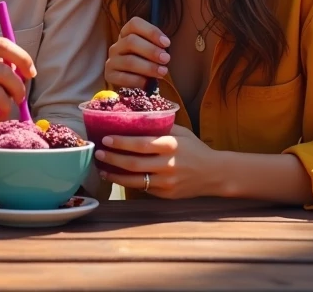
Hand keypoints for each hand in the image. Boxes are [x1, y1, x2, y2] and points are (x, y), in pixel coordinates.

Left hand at [95, 124, 220, 198]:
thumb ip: (161, 127)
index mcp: (170, 145)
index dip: (121, 142)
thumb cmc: (195, 149)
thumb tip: (136, 117)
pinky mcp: (166, 195)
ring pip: (135, 181)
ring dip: (115, 175)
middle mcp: (167, 165)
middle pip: (133, 163)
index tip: (106, 138)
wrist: (214, 174)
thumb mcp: (181, 132)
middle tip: (98, 153)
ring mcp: (167, 183)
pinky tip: (119, 177)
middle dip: (112, 158)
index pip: (140, 144)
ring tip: (102, 169)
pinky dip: (129, 183)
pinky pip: (144, 189)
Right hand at [104, 16, 170, 88]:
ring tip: (162, 72)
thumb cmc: (145, 60)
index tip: (166, 43)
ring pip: (129, 61)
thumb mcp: (150, 49)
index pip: (135, 24)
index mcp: (126, 33)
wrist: (133, 79)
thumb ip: (156, 45)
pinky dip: (139, 81)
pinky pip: (123, 78)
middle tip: (166, 59)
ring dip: (148, 67)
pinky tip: (149, 84)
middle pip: (131, 41)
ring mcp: (112, 60)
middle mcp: (117, 45)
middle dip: (151, 50)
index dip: (151, 32)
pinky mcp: (110, 75)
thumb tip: (164, 48)